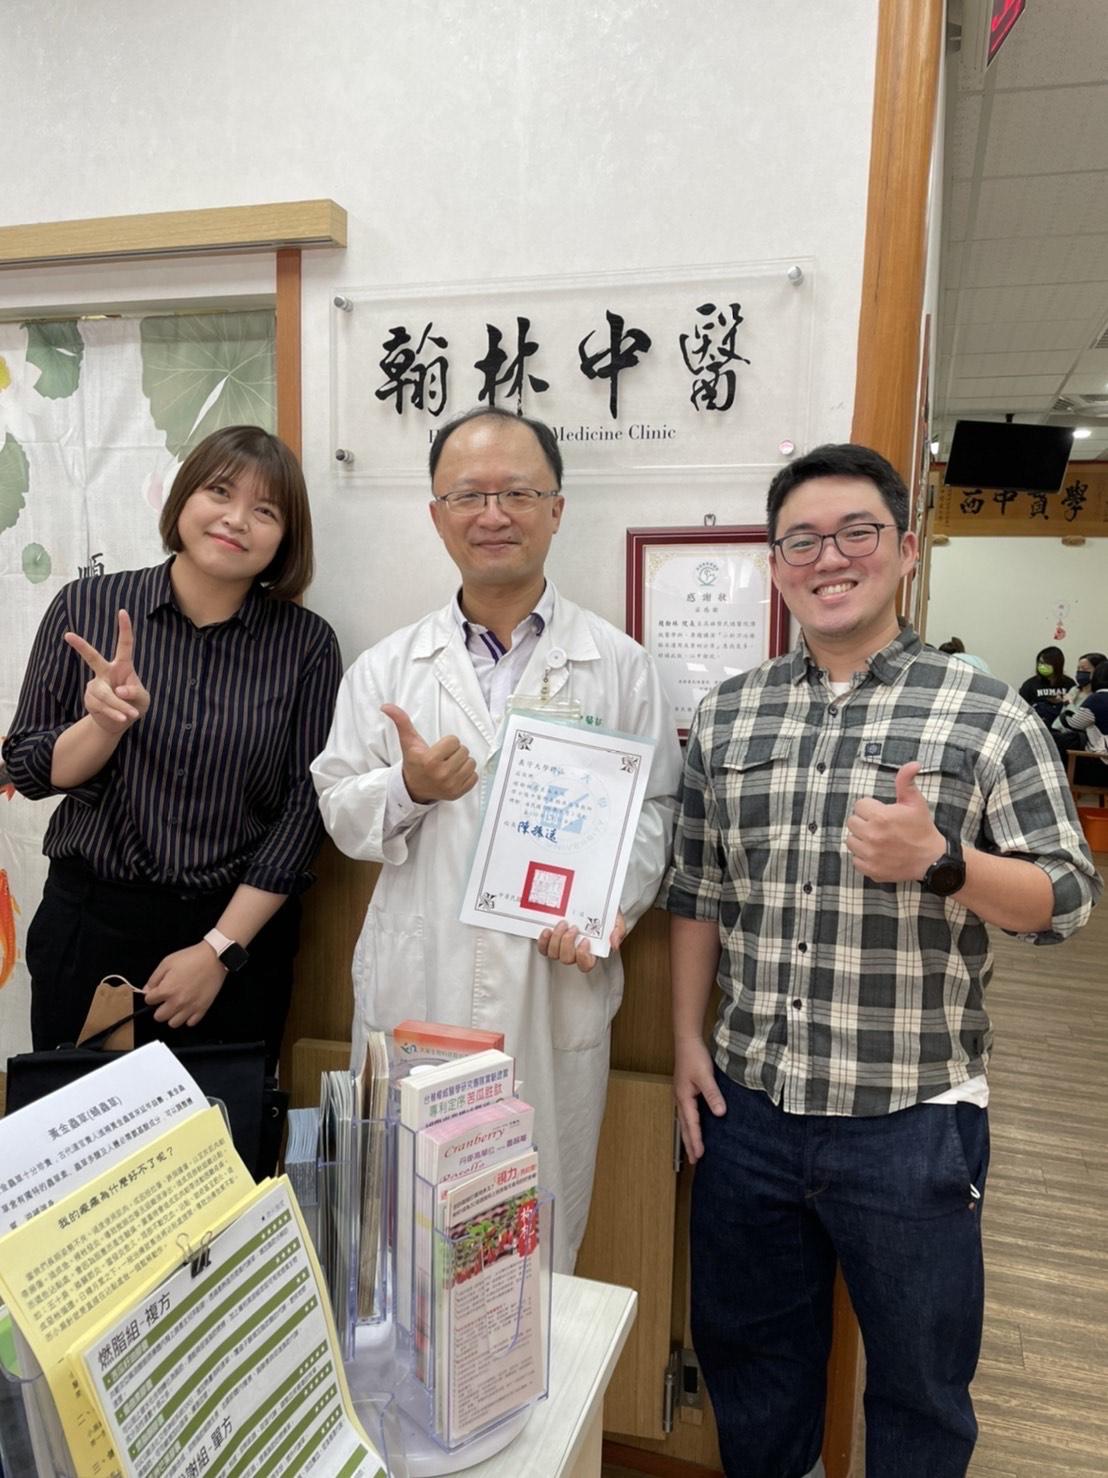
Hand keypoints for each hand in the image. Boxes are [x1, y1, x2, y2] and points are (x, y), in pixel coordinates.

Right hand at [64, 610, 149, 735]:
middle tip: (68, 635)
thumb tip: (118, 690)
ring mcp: (95, 685)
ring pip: (105, 694)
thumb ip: (135, 693)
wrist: (119, 722)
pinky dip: (114, 713)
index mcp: (123, 666)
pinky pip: (101, 706)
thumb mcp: (143, 699)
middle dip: (81, 646)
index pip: (124, 645)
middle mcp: (106, 672)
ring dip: (119, 706)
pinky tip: (120, 718)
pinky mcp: (89, 698)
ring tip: (129, 715)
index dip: (124, 628)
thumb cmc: (134, 705)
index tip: (122, 611)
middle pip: (93, 658)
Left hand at [143, 942, 226, 1029]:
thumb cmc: (192, 958)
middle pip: (159, 1017)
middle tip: (165, 1000)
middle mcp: (177, 1002)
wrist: (214, 958)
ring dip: (172, 1016)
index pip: (148, 1001)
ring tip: (176, 1006)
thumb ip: (154, 978)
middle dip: (159, 1008)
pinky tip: (188, 1008)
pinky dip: (188, 1018)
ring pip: (173, 1024)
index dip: (151, 995)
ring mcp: (190, 1007)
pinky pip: (191, 1023)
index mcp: (166, 990)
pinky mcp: (202, 1009)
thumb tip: (146, 989)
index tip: (156, 991)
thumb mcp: (167, 962)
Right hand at [381, 704, 477, 803]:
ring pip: (471, 763)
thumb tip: (386, 706)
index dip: (447, 743)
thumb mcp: (408, 742)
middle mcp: (441, 775)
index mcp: (430, 761)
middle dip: (455, 752)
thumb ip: (401, 721)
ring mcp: (451, 786)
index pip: (454, 741)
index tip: (438, 749)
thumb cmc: (414, 762)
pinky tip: (455, 775)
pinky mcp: (458, 793)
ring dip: (462, 762)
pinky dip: (467, 774)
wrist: (414, 788)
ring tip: (450, 765)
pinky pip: (474, 777)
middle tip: (444, 758)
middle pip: (464, 751)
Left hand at [536, 912, 625, 974]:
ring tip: (562, 924)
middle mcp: (574, 951)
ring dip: (556, 940)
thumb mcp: (616, 918)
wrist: (591, 898)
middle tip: (573, 928)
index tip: (585, 941)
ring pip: (554, 954)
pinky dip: (543, 941)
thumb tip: (614, 945)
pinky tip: (547, 930)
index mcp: (591, 951)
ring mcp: (561, 946)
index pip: (586, 965)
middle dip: (567, 943)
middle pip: (567, 959)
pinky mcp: (550, 939)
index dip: (583, 957)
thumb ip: (618, 931)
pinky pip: (543, 948)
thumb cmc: (603, 911)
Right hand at [673, 1035, 725, 1161]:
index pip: (691, 1124)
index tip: (699, 1156)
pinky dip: (690, 1124)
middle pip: (684, 1126)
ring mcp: (681, 1095)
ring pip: (684, 1121)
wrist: (687, 1042)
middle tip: (694, 1161)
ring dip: (688, 1135)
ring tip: (693, 1149)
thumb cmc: (694, 1057)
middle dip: (689, 1143)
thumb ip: (713, 1095)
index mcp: (683, 1098)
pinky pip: (687, 1113)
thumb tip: (720, 1113)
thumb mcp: (705, 1076)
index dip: (696, 1140)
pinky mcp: (685, 1091)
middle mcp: (680, 1099)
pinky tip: (695, 1126)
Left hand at [845, 761, 943, 883]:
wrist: (932, 860)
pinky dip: (864, 857)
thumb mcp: (915, 802)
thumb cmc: (922, 829)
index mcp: (880, 817)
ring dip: (861, 839)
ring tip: (878, 839)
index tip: (883, 813)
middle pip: (852, 822)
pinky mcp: (870, 870)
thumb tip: (913, 763)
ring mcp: (870, 855)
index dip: (871, 807)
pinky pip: (855, 859)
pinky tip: (878, 853)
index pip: (859, 805)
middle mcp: (871, 836)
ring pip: (851, 841)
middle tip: (880, 826)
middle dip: (864, 822)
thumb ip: (906, 781)